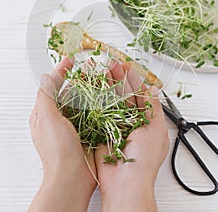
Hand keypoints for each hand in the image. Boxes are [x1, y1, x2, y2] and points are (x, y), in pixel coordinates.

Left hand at [28, 57, 96, 211]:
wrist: (73, 177)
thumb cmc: (57, 150)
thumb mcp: (47, 118)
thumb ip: (45, 96)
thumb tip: (45, 76)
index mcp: (44, 114)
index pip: (51, 86)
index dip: (60, 71)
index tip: (70, 60)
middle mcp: (59, 118)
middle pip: (69, 90)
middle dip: (78, 77)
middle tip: (90, 65)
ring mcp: (74, 124)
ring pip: (83, 100)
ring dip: (91, 87)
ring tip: (100, 75)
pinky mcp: (88, 131)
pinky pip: (94, 112)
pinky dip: (99, 102)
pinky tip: (107, 95)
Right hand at [95, 62, 168, 211]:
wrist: (125, 184)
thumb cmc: (144, 159)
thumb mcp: (155, 130)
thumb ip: (153, 107)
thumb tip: (153, 88)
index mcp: (144, 121)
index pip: (138, 94)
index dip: (133, 79)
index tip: (126, 65)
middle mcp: (128, 121)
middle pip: (122, 94)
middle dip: (117, 77)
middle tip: (110, 63)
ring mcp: (113, 125)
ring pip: (109, 99)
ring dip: (105, 84)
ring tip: (99, 69)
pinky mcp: (99, 130)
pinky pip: (97, 111)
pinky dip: (94, 98)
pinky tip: (91, 85)